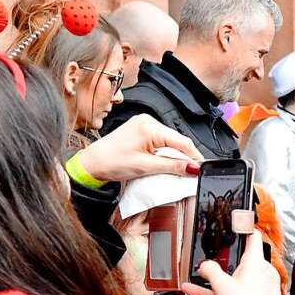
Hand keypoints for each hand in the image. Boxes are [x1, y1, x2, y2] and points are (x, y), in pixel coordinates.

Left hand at [75, 114, 202, 181]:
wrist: (92, 163)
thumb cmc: (112, 162)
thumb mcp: (146, 167)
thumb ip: (172, 166)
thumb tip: (193, 168)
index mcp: (149, 126)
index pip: (182, 141)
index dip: (194, 157)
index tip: (201, 170)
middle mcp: (148, 121)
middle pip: (177, 140)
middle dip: (185, 157)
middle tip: (190, 174)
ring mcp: (144, 124)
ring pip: (170, 141)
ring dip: (175, 156)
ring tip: (177, 171)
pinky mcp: (141, 130)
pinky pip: (161, 141)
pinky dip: (165, 153)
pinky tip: (165, 163)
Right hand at [182, 230, 276, 294]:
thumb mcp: (222, 284)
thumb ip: (210, 270)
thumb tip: (204, 265)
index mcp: (253, 263)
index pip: (253, 237)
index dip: (246, 227)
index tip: (238, 220)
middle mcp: (252, 272)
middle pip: (238, 255)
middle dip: (224, 251)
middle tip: (213, 243)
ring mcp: (246, 286)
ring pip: (228, 274)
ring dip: (212, 273)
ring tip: (196, 269)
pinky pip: (222, 290)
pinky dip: (209, 289)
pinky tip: (192, 288)